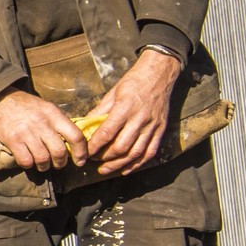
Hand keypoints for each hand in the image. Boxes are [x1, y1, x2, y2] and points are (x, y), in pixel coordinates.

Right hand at [0, 88, 93, 174]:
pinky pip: (26, 160)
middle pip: (59, 151)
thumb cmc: (26, 105)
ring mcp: (26, 132)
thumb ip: (59, 122)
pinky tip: (28, 161)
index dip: (81, 152)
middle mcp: (42, 123)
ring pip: (43, 159)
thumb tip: (73, 141)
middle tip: (58, 164)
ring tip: (43, 165)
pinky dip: (29, 165)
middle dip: (61, 163)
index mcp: (54, 114)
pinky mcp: (12, 140)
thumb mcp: (47, 108)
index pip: (75, 136)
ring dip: (45, 166)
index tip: (80, 161)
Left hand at [83, 50, 181, 177]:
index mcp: (125, 108)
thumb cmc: (133, 82)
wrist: (159, 75)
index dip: (94, 146)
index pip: (107, 133)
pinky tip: (126, 169)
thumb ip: (99, 111)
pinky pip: (150, 151)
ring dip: (119, 164)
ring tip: (105, 170)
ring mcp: (153, 126)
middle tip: (92, 162)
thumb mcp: (112, 93)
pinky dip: (138, 163)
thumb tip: (83, 126)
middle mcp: (140, 119)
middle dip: (105, 157)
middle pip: (121, 146)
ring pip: (136, 152)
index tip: (84, 152)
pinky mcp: (161, 130)